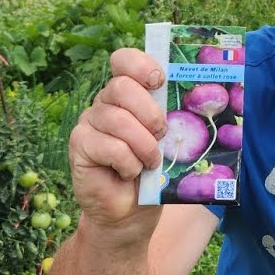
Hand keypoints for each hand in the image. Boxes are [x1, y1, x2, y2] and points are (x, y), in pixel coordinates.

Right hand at [67, 47, 167, 238]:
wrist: (130, 213)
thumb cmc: (152, 174)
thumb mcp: (167, 141)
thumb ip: (172, 118)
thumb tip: (194, 100)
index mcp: (127, 94)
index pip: (123, 60)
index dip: (140, 64)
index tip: (159, 80)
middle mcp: (104, 103)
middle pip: (121, 87)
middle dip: (149, 112)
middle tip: (161, 133)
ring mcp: (88, 123)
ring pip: (118, 119)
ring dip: (143, 145)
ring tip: (149, 162)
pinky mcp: (79, 146)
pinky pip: (108, 145)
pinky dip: (127, 163)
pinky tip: (129, 174)